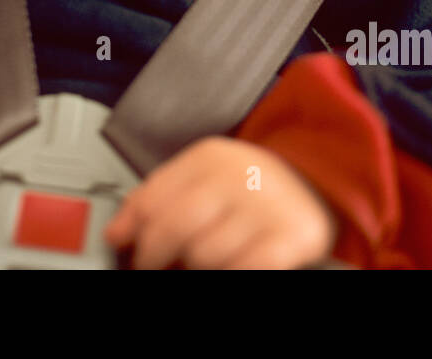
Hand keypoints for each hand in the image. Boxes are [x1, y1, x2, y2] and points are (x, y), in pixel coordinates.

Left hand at [103, 137, 338, 268]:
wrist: (317, 181)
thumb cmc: (249, 186)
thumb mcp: (201, 177)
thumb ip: (155, 198)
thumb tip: (114, 234)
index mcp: (208, 157)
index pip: (152, 199)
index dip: (133, 232)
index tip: (126, 249)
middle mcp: (236, 176)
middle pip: (173, 229)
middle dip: (156, 257)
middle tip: (157, 265)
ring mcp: (266, 207)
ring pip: (204, 257)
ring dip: (198, 268)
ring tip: (207, 259)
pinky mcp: (291, 238)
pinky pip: (243, 270)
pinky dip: (230, 273)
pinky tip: (230, 265)